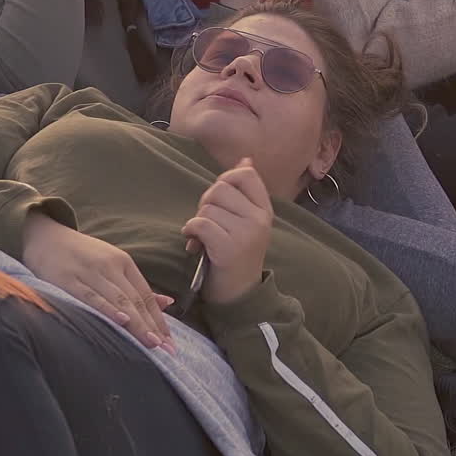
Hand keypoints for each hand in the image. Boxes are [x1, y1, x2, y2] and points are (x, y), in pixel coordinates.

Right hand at [22, 214, 174, 351]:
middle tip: (166, 350)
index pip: (145, 295)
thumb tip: (167, 303)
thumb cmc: (82, 255)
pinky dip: (107, 309)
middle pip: (135, 300)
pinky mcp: (69, 280)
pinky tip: (120, 321)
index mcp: (123, 262)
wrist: (46, 237)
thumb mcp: (112, 263)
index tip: (170, 342)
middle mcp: (110, 266)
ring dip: (136, 324)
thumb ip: (136, 286)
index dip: (159, 319)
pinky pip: (91, 297)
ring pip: (118, 300)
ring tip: (151, 343)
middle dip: (152, 326)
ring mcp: (90, 272)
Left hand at [182, 158, 272, 304]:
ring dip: (197, 221)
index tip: (219, 201)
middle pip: (220, 188)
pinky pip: (200, 224)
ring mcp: (246, 233)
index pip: (244, 174)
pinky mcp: (229, 248)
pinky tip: (194, 245)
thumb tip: (246, 159)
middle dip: (206, 202)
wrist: (238, 295)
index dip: (224, 180)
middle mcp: (259, 219)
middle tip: (206, 222)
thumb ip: (245, 192)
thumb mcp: (247, 221)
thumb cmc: (237, 255)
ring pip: (208, 207)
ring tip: (201, 238)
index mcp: (265, 209)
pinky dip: (191, 232)